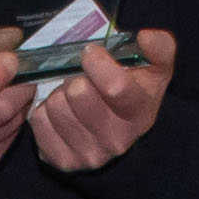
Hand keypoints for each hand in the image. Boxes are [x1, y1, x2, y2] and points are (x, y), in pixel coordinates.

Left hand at [21, 28, 174, 177]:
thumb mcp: (154, 68)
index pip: (115, 88)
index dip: (98, 64)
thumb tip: (145, 37)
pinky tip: (59, 112)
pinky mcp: (61, 161)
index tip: (91, 53)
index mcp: (139, 115)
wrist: (119, 131)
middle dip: (76, 78)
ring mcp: (88, 155)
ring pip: (56, 106)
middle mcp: (116, 141)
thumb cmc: (133, 93)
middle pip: (78, 93)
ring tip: (71, 97)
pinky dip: (44, 111)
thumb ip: (159, 48)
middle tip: (82, 79)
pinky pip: (39, 122)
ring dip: (59, 94)